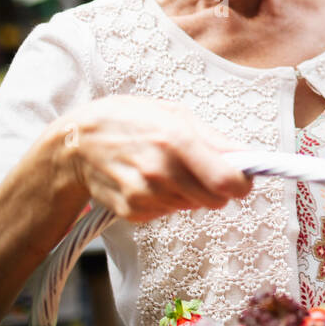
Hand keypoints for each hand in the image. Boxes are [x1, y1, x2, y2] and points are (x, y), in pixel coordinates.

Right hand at [57, 96, 252, 221]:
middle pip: (215, 201)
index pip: (227, 182)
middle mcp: (162, 172)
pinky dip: (165, 200)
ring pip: (192, 206)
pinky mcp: (133, 212)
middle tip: (198, 169)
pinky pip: (167, 212)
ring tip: (164, 168)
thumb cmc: (129, 120)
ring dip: (187, 192)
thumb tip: (248, 158)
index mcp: (177, 141)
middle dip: (215, 188)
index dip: (241, 184)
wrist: (76, 142)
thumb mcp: (174, 114)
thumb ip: (215, 139)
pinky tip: (147, 180)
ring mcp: (145, 195)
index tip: (240, 178)